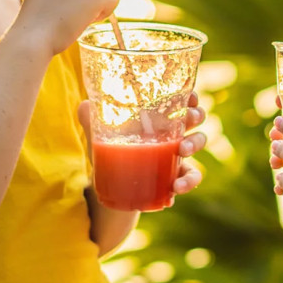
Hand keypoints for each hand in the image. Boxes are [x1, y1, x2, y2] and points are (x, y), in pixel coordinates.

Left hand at [78, 91, 207, 207]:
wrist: (111, 185)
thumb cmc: (111, 150)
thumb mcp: (99, 133)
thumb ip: (90, 117)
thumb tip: (84, 105)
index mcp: (157, 115)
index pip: (180, 98)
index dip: (190, 95)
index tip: (188, 96)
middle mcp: (172, 131)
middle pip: (196, 116)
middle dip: (196, 115)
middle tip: (188, 119)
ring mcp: (177, 154)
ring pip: (198, 142)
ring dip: (195, 143)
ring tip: (183, 150)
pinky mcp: (176, 175)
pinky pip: (192, 176)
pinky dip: (189, 181)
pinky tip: (176, 187)